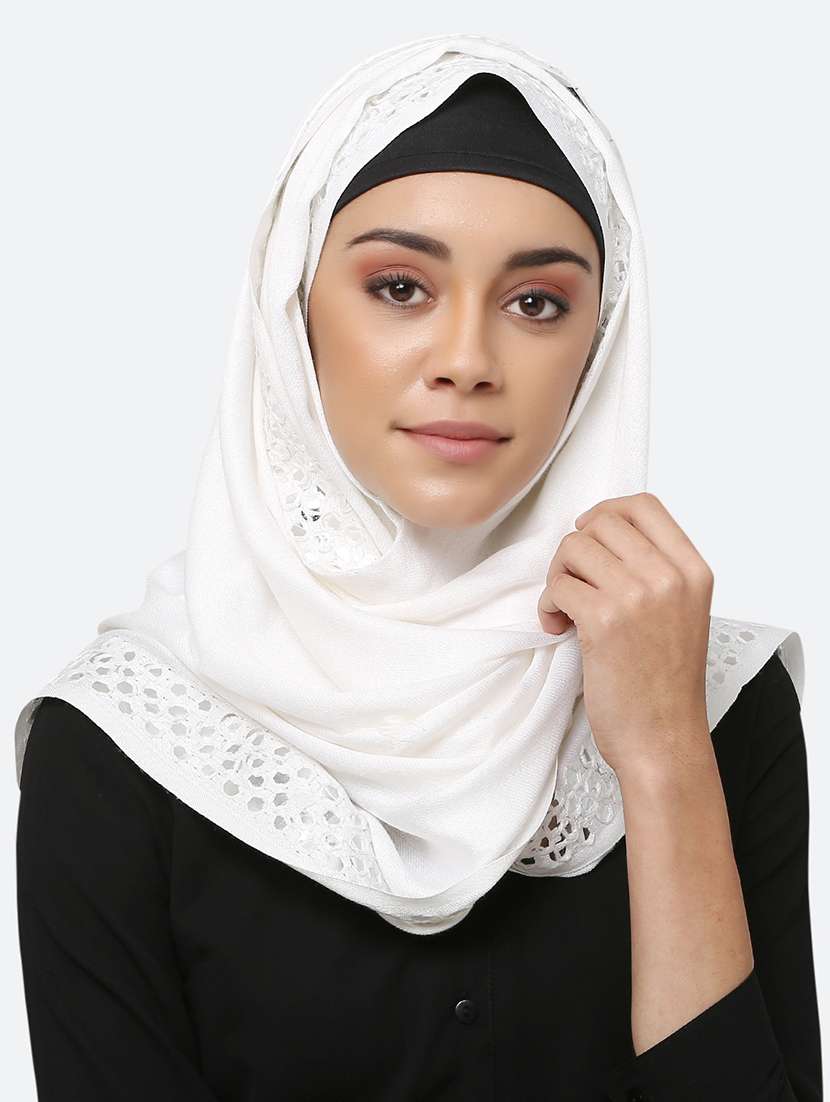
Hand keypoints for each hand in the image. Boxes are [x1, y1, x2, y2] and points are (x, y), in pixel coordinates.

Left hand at [537, 492, 714, 777]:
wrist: (663, 739)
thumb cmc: (663, 683)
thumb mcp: (679, 612)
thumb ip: (653, 570)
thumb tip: (598, 533)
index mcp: (693, 570)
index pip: (644, 505)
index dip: (606, 513)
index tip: (589, 538)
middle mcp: (669, 577)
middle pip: (601, 522)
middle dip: (575, 549)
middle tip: (573, 582)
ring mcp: (638, 597)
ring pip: (574, 548)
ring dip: (558, 575)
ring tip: (566, 607)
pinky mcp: (604, 622)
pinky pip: (558, 585)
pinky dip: (548, 605)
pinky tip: (557, 626)